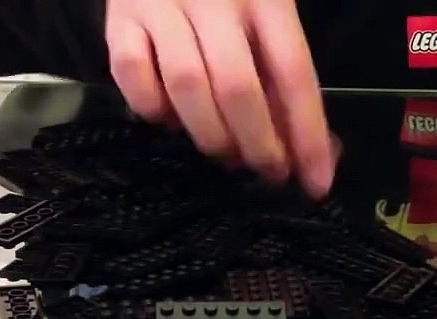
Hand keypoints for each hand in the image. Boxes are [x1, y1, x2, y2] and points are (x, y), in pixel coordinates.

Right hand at [105, 0, 336, 197]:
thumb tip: (315, 150)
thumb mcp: (270, 13)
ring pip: (186, 86)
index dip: (308, 135)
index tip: (317, 183)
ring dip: (210, 135)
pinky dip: (152, 108)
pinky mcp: (119, 16)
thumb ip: (284, 74)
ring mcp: (161, 5)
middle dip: (258, 145)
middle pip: (238, 87)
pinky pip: (130, 74)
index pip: (295, 75)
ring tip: (226, 155)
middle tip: (268, 173)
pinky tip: (170, 121)